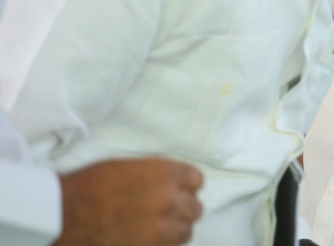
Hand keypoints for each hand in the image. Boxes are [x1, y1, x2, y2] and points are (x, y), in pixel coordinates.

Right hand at [56, 157, 202, 245]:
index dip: (186, 187)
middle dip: (182, 209)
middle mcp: (170, 199)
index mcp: (166, 172)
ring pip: (186, 231)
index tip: (177, 191)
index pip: (197, 181)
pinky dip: (162, 244)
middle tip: (165, 212)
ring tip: (158, 229)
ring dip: (175, 229)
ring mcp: (161, 227)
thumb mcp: (129, 167)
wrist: (64, 214)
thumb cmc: (90, 185)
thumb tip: (172, 184)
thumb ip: (157, 175)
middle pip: (195, 208)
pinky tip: (147, 239)